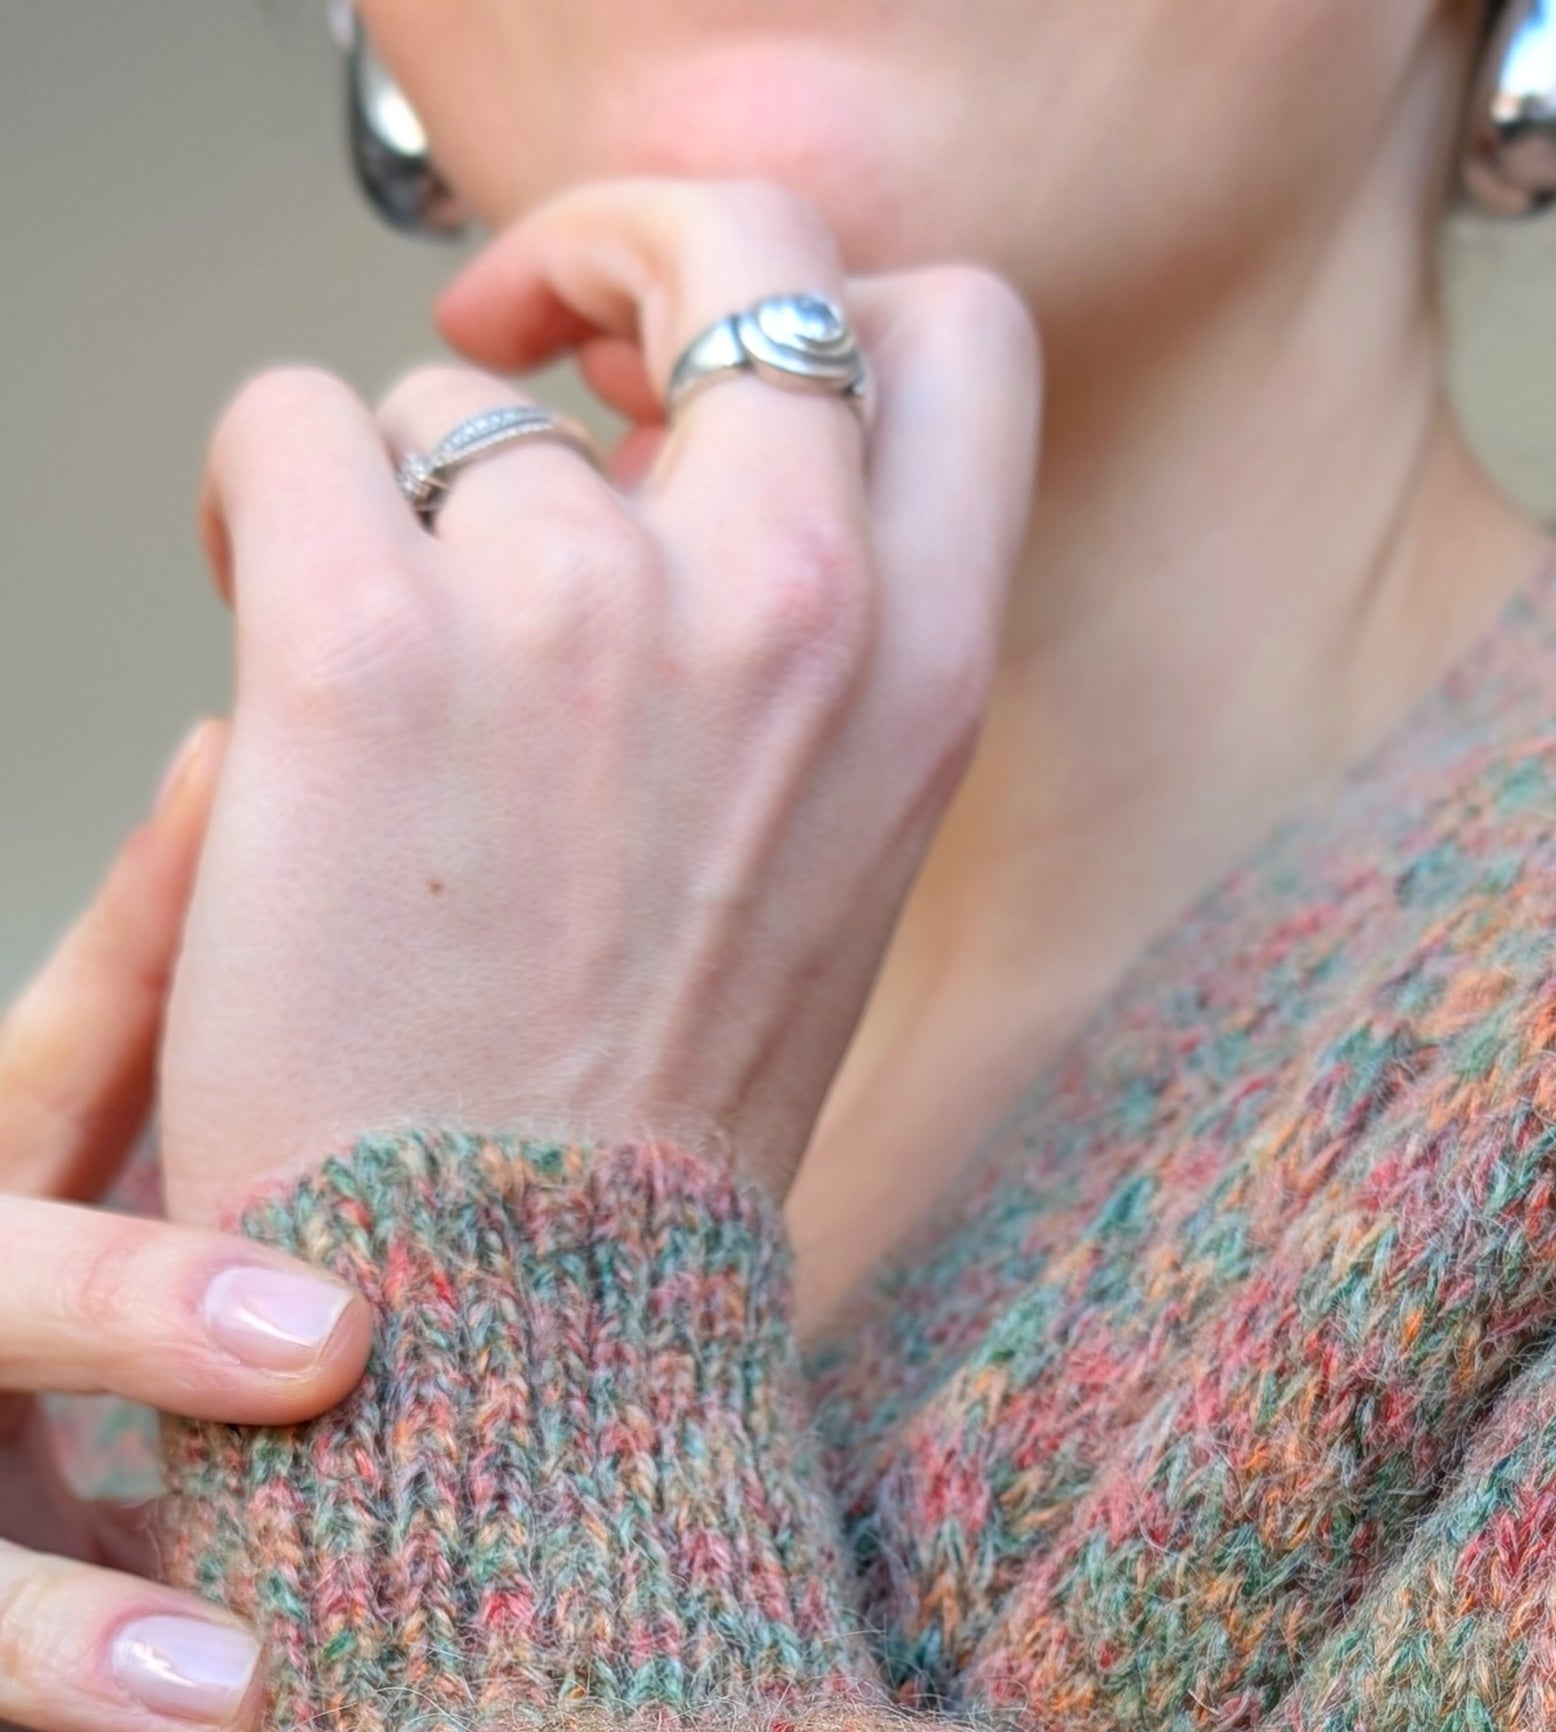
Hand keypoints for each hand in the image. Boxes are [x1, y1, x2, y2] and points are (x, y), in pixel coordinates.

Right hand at [0, 731, 370, 1731]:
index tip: (347, 1273)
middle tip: (326, 1352)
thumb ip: (121, 1013)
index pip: (30, 1123)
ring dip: (51, 1639)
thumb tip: (229, 743)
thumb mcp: (44, 1175)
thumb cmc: (12, 1349)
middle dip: (113, 1314)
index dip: (155, 1158)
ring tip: (232, 1704)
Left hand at [161, 179, 1040, 1227]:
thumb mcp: (827, 882)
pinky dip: (259, 503)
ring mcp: (576, 612)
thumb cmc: (646, 1138)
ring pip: (459, 399)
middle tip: (515, 348)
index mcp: (923, 676)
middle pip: (735, 239)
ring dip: (396, 500)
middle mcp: (783, 607)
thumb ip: (807, 674)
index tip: (695, 387)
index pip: (950, 332)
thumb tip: (678, 488)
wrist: (516, 1322)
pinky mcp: (364, 646)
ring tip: (369, 667)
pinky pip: (289, 426)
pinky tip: (271, 626)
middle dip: (613, 253)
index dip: (811, 314)